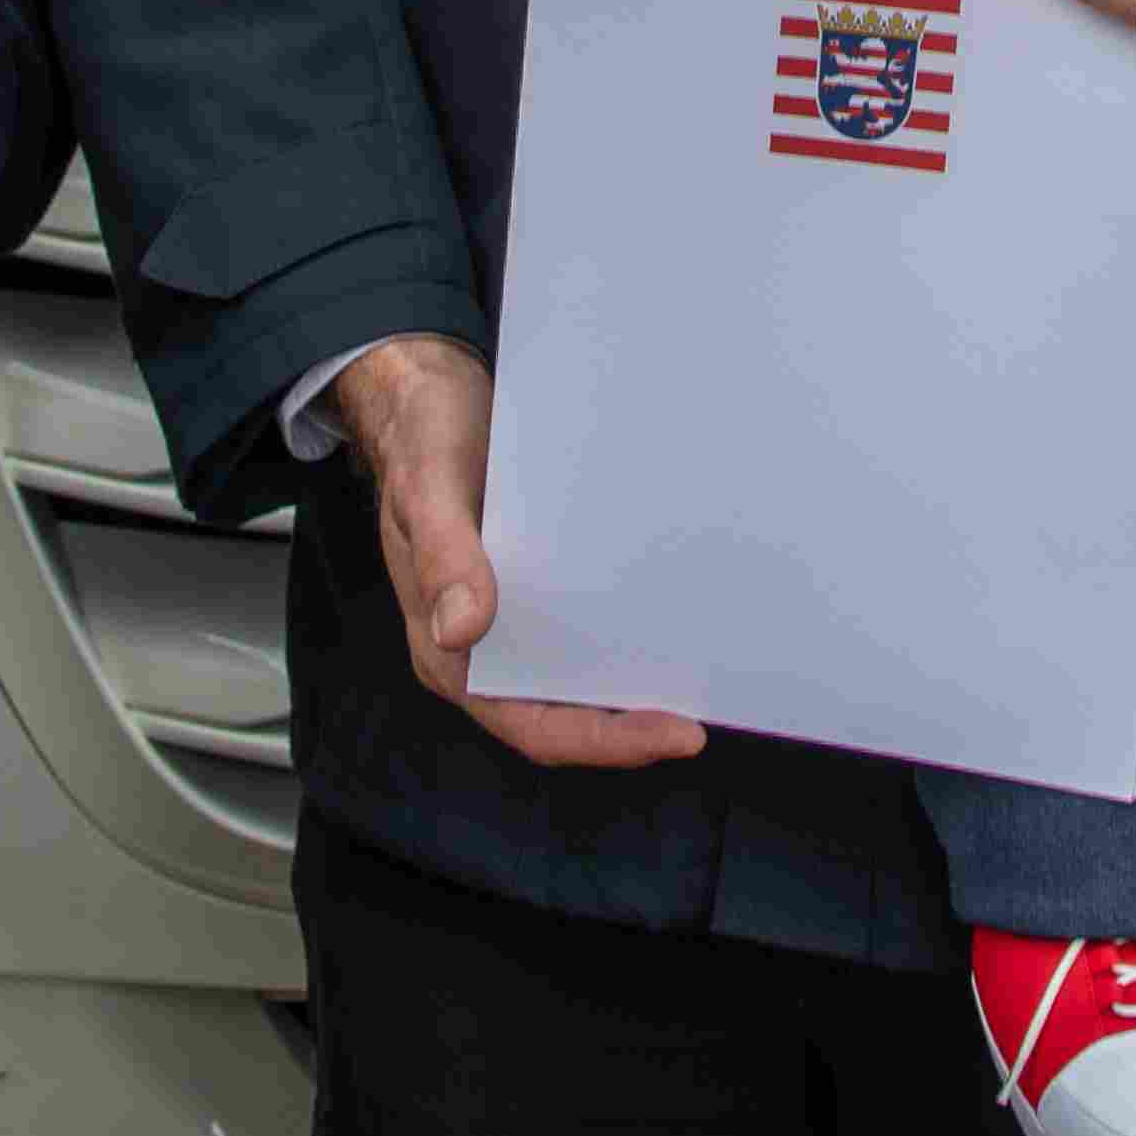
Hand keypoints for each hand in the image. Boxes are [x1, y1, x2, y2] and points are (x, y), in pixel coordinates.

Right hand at [320, 336, 704, 772]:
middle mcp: (483, 648)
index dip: (605, 740)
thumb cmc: (421, 441)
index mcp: (447, 652)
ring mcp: (514, 619)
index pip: (534, 725)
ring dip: (641, 680)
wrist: (424, 395)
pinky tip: (677, 612)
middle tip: (714, 706)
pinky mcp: (538, 586)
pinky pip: (589, 624)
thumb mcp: (427, 488)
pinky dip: (632, 628)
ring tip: (710, 670)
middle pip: (569, 714)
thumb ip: (443, 555)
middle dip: (638, 721)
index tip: (679, 732)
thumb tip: (463, 628)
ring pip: (584, 675)